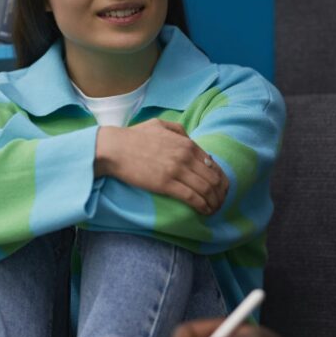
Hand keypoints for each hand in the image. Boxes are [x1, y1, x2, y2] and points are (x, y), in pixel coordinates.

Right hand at [95, 119, 228, 214]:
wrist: (114, 148)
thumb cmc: (134, 137)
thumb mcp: (160, 125)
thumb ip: (179, 131)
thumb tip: (192, 141)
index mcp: (186, 143)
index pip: (213, 164)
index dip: (220, 179)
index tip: (220, 189)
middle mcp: (185, 156)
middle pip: (213, 178)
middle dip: (221, 193)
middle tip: (220, 203)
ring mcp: (177, 170)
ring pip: (206, 189)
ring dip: (214, 202)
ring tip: (214, 210)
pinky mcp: (166, 184)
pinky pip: (192, 197)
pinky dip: (202, 206)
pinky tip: (204, 211)